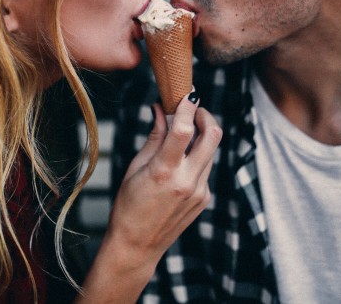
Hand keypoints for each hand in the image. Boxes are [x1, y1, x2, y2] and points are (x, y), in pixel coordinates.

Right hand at [107, 92, 221, 263]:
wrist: (137, 245)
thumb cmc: (128, 205)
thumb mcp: (135, 167)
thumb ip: (154, 137)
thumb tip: (160, 109)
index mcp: (165, 171)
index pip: (184, 130)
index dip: (187, 107)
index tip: (186, 94)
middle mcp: (187, 181)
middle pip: (212, 136)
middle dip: (206, 115)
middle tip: (194, 109)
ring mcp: (200, 191)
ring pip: (211, 151)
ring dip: (200, 136)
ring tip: (182, 133)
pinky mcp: (205, 199)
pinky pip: (205, 169)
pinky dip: (196, 158)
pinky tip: (179, 164)